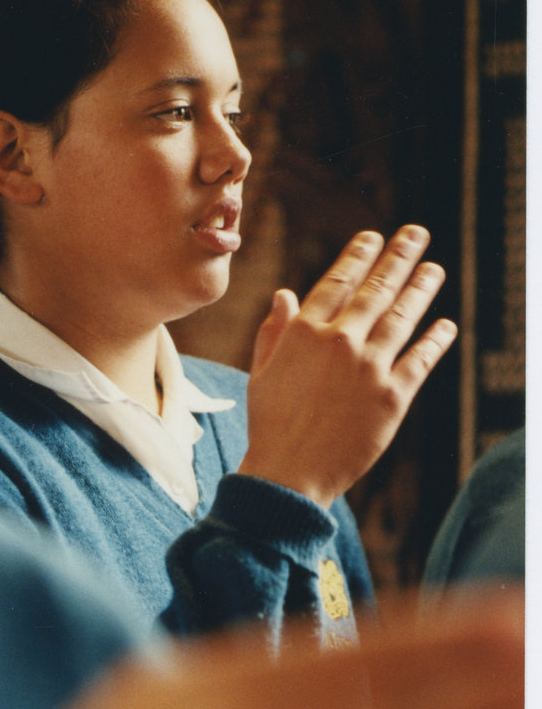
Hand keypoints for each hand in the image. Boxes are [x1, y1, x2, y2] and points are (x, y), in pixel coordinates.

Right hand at [239, 226, 457, 506]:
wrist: (289, 474)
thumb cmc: (270, 425)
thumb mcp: (262, 373)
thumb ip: (275, 332)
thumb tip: (285, 294)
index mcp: (305, 333)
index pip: (338, 281)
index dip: (359, 256)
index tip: (374, 238)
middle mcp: (340, 342)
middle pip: (377, 289)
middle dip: (400, 256)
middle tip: (416, 234)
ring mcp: (369, 368)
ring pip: (403, 316)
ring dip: (422, 288)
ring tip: (434, 268)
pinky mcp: (393, 397)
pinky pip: (421, 360)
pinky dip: (436, 339)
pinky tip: (445, 324)